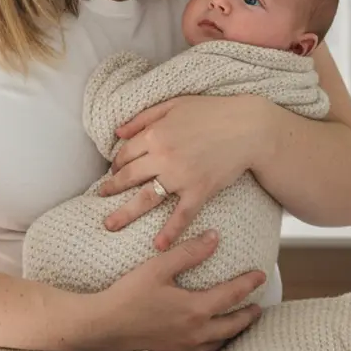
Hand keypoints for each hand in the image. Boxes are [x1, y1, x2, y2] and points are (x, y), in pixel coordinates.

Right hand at [73, 230, 265, 350]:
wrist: (101, 328)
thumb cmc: (127, 296)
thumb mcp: (158, 268)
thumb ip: (188, 253)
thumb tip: (215, 237)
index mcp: (196, 310)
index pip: (231, 295)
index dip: (248, 284)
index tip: (260, 274)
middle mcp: (195, 333)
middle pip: (233, 325)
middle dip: (248, 315)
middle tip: (258, 306)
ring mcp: (184, 348)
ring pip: (220, 343)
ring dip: (234, 332)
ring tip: (240, 324)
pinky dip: (215, 346)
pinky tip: (211, 342)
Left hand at [99, 94, 269, 250]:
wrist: (249, 127)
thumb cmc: (213, 112)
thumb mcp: (174, 104)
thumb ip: (144, 117)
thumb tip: (117, 132)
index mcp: (155, 134)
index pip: (126, 153)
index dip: (117, 163)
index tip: (115, 171)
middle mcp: (163, 157)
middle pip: (129, 177)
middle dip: (112, 188)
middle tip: (101, 197)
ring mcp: (180, 176)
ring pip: (146, 198)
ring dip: (125, 213)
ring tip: (110, 225)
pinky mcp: (199, 191)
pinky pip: (181, 215)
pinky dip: (170, 231)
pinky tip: (158, 245)